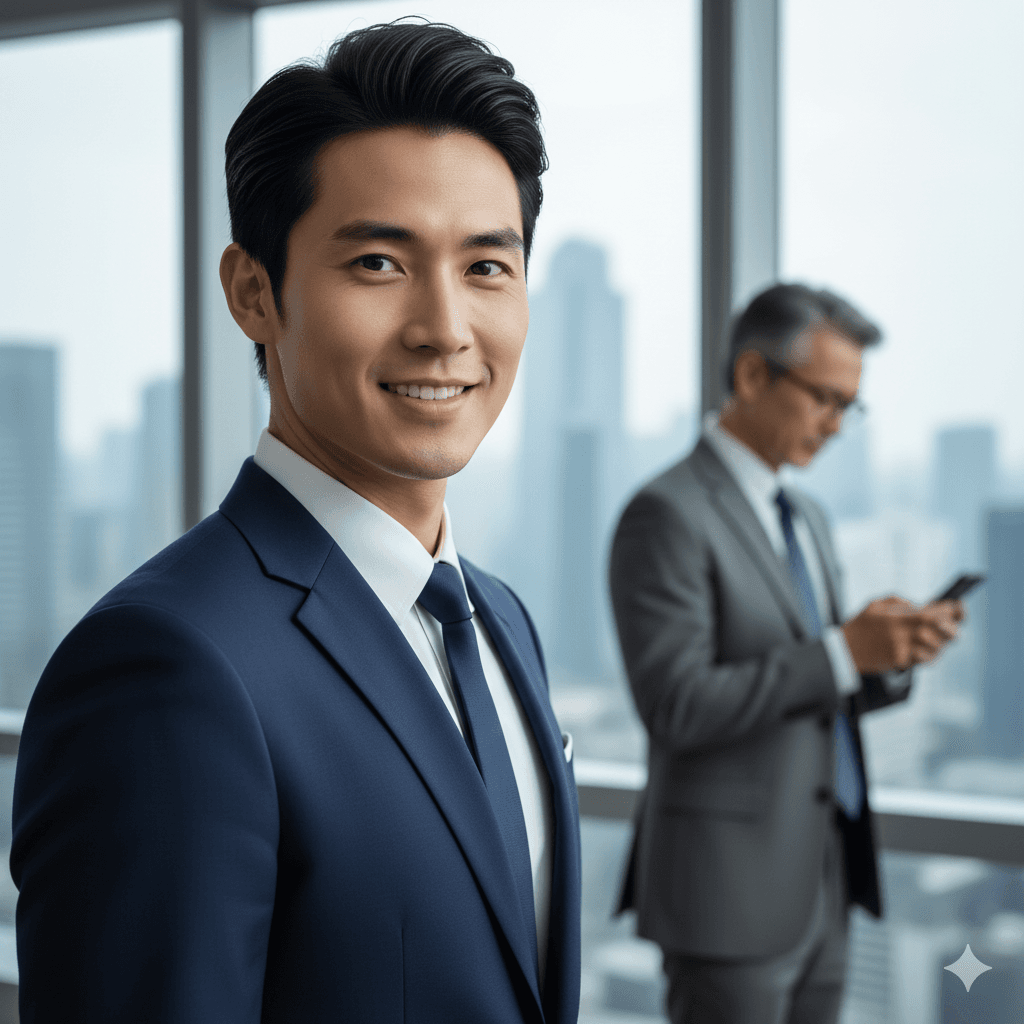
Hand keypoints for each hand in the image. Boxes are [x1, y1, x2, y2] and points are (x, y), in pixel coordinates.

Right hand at [842, 595, 962, 673]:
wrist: (845, 650)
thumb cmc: (862, 624)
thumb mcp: (878, 604)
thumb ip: (902, 602)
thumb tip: (924, 606)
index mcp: (900, 615)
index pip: (936, 612)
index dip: (952, 609)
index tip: (959, 607)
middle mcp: (904, 632)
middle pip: (943, 630)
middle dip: (952, 628)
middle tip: (952, 627)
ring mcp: (904, 648)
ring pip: (937, 647)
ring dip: (940, 643)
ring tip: (936, 639)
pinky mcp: (901, 661)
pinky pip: (925, 660)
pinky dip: (929, 655)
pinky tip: (925, 650)